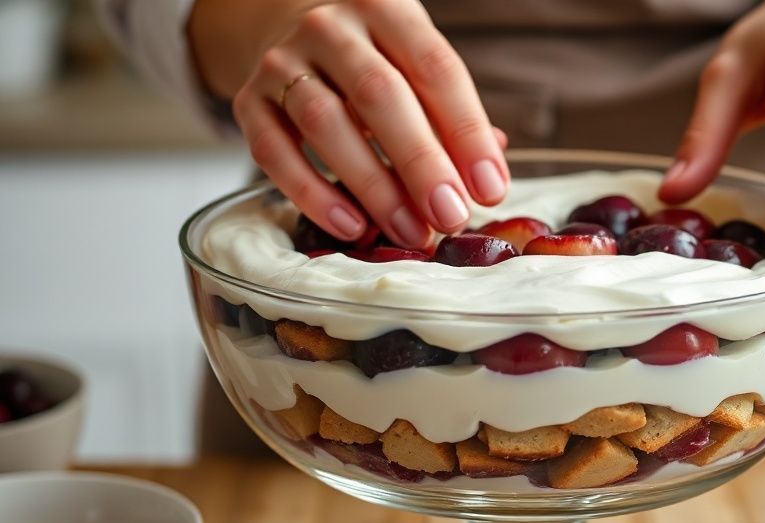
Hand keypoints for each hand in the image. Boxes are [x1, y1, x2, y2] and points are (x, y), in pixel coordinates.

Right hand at [192, 0, 508, 247]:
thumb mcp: (413, 63)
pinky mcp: (247, 99)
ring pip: (325, 124)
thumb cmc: (368, 54)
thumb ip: (449, 116)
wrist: (278, 21)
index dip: (467, 132)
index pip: (435, 68)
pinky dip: (312, 193)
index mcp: (387, 8)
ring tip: (410, 232)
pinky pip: (274, 151)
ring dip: (374, 187)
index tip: (490, 188)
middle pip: (380, 96)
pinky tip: (351, 226)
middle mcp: (331, 26)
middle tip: (450, 217)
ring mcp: (283, 60)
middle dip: (421, 164)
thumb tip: (486, 180)